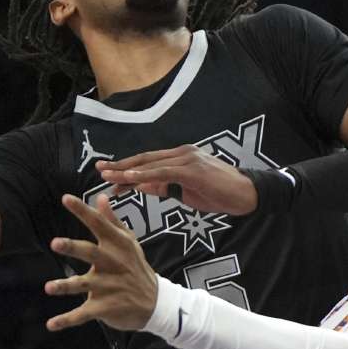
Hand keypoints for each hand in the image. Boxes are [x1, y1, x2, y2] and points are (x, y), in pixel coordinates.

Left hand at [44, 194, 158, 331]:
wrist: (156, 303)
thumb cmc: (136, 268)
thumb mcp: (129, 243)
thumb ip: (112, 221)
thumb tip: (100, 196)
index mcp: (116, 245)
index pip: (98, 224)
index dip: (82, 211)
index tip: (65, 198)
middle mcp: (112, 264)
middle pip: (91, 253)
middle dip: (73, 248)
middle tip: (54, 243)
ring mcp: (109, 287)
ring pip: (84, 285)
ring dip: (66, 286)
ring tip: (49, 287)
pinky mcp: (105, 307)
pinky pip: (83, 314)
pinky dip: (67, 320)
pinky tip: (51, 324)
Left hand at [97, 145, 257, 214]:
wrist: (247, 195)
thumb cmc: (219, 194)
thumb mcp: (186, 192)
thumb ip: (164, 187)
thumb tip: (141, 186)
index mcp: (180, 158)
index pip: (147, 162)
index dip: (127, 168)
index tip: (109, 175)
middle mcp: (181, 154)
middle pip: (144, 159)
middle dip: (121, 166)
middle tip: (100, 171)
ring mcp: (188, 159)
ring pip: (151, 164)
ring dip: (128, 171)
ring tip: (109, 176)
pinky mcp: (193, 170)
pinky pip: (165, 172)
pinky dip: (147, 174)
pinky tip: (132, 179)